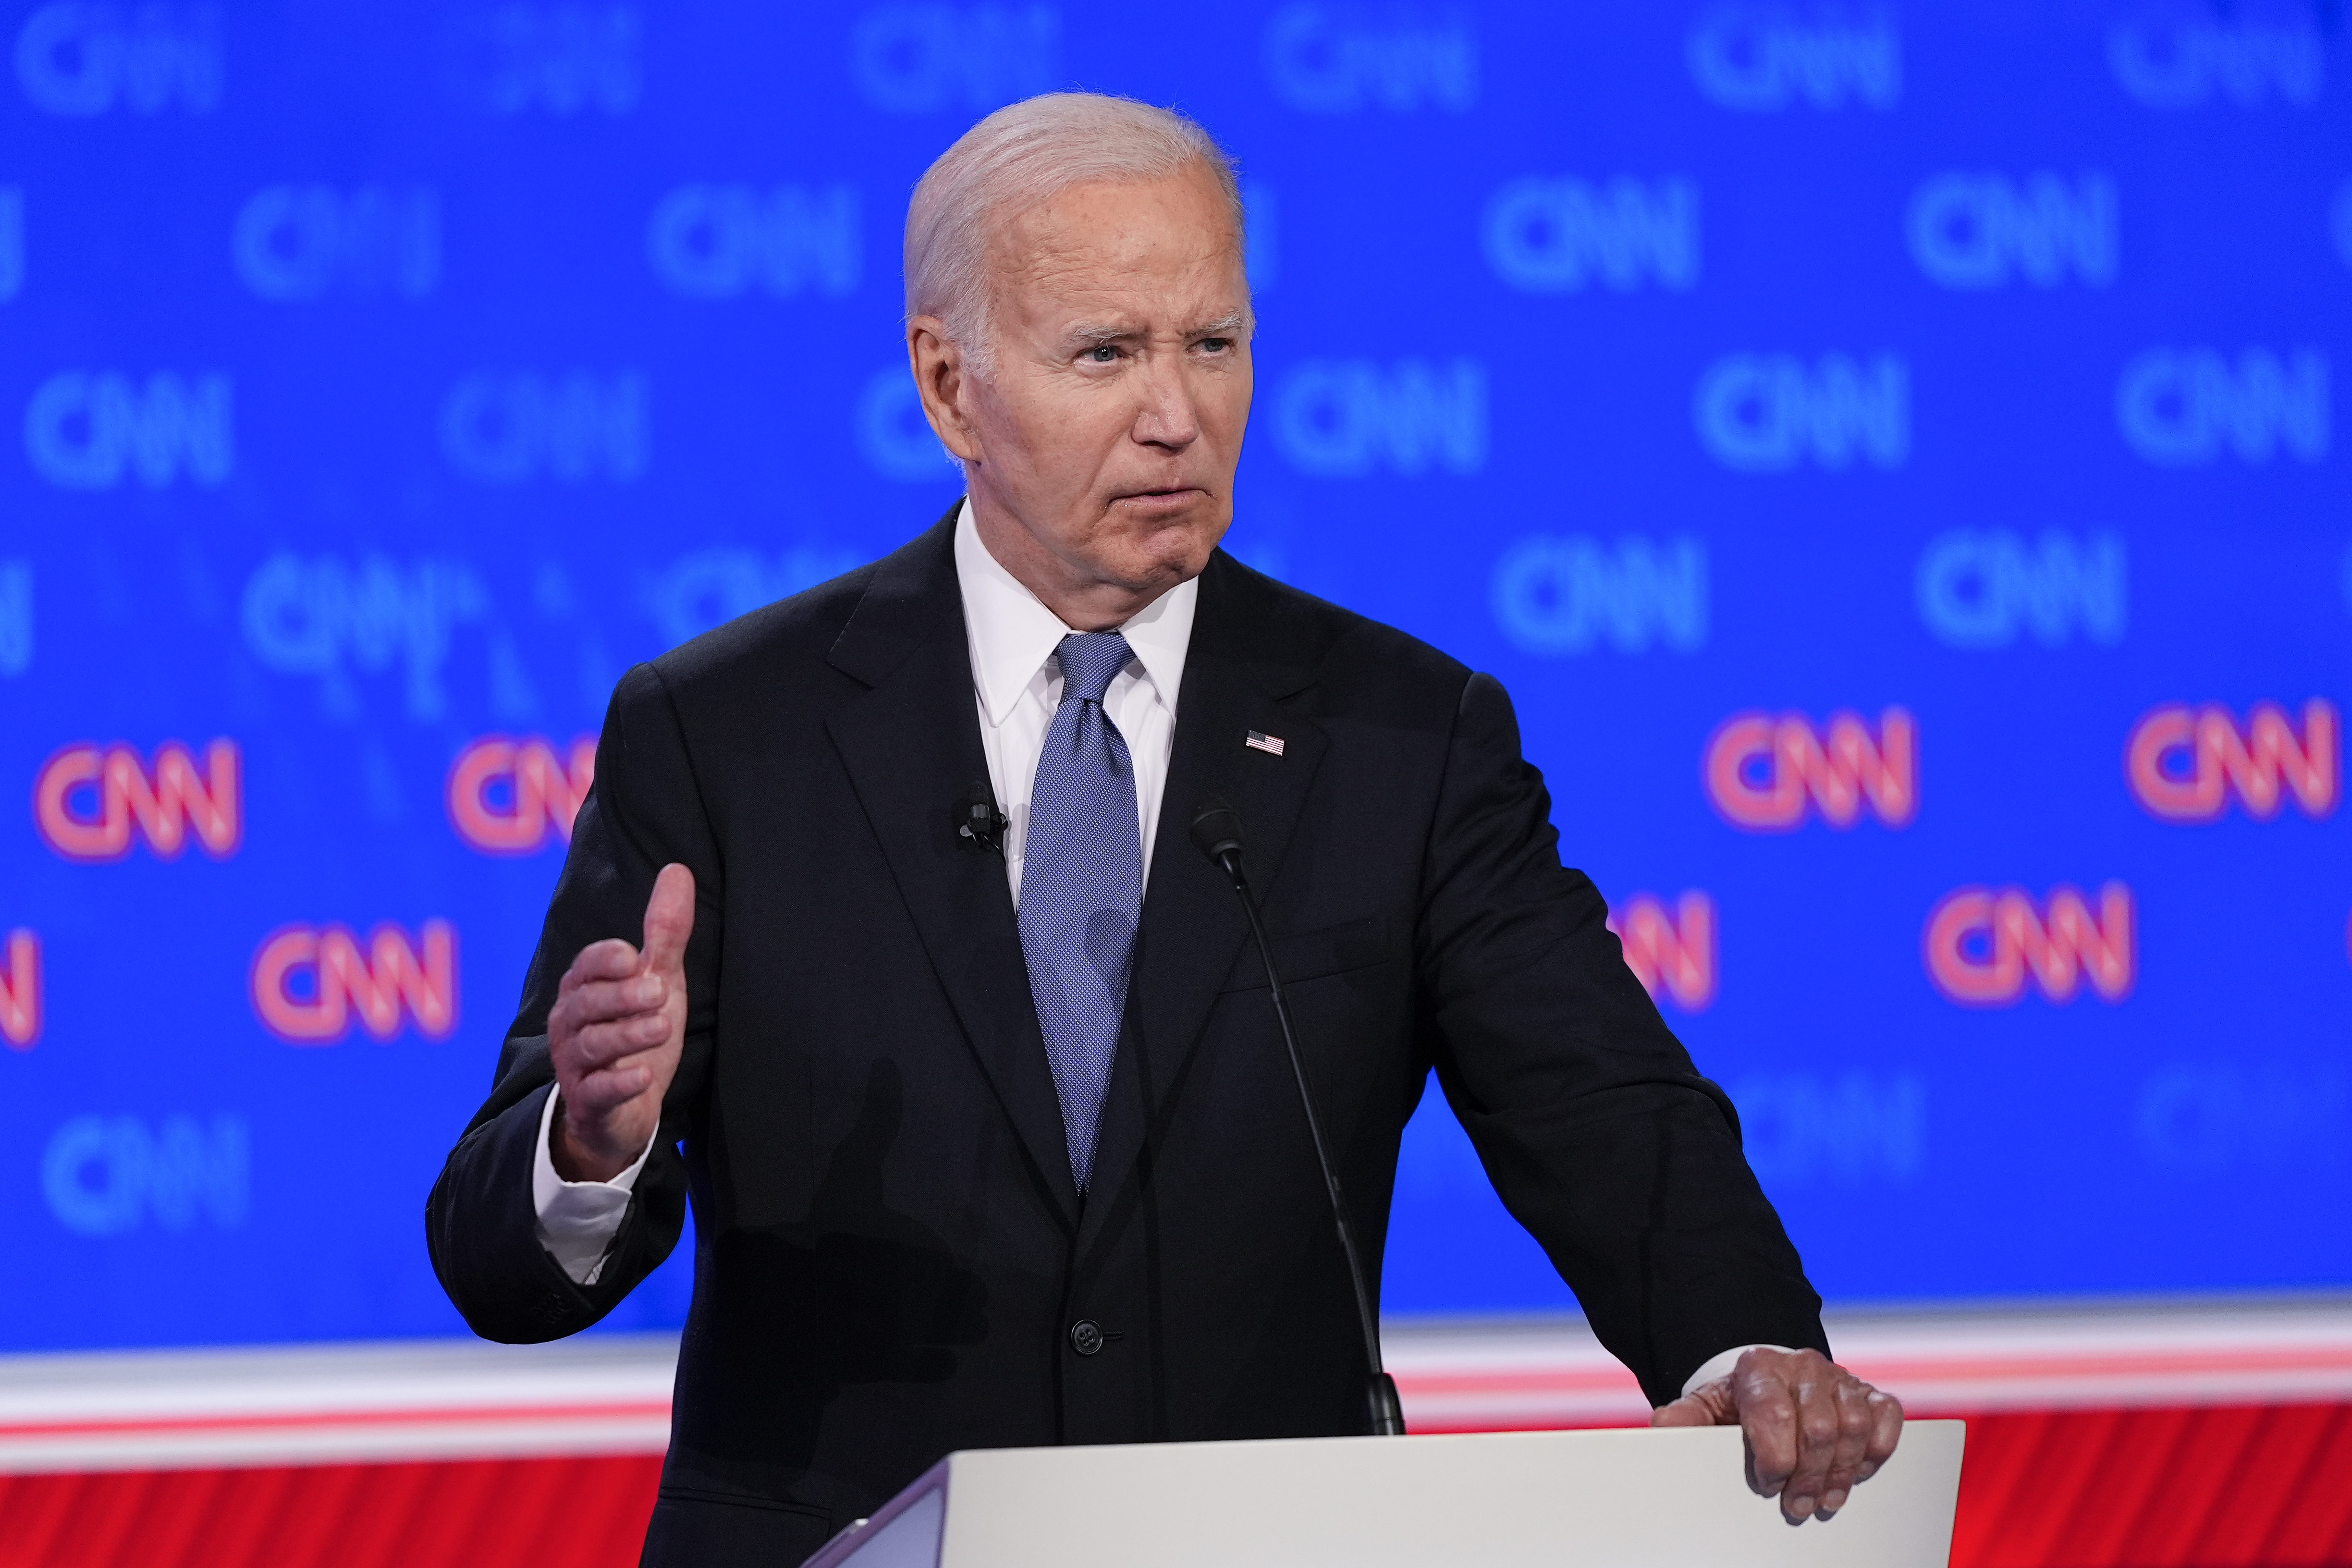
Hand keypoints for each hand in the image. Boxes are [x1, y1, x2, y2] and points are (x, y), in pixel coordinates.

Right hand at [546, 863, 694, 1181]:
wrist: (624, 1109)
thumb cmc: (637, 1033)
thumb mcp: (657, 980)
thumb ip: (664, 932)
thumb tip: (677, 870)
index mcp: (584, 989)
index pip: (586, 967)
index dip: (604, 960)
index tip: (631, 956)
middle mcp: (571, 1023)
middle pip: (586, 1004)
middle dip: (620, 995)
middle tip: (658, 990)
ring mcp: (575, 1065)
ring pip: (591, 1046)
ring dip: (625, 1035)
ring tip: (660, 1027)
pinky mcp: (588, 1103)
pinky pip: (596, 1093)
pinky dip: (618, 1084)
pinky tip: (642, 1077)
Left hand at [1649, 1347, 1901, 1523]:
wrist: (1771, 1381)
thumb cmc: (1740, 1402)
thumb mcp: (1705, 1407)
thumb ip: (1684, 1419)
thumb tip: (1663, 1428)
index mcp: (1759, 1368)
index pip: (1774, 1413)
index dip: (1774, 1458)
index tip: (1767, 1483)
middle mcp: (1802, 1367)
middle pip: (1819, 1429)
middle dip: (1809, 1477)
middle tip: (1798, 1506)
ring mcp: (1839, 1377)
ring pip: (1854, 1427)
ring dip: (1842, 1472)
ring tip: (1825, 1499)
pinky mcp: (1869, 1391)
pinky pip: (1886, 1416)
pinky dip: (1877, 1449)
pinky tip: (1858, 1470)